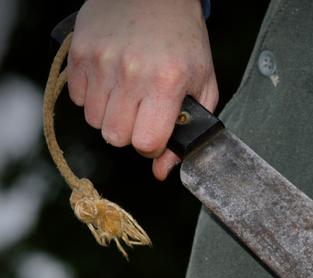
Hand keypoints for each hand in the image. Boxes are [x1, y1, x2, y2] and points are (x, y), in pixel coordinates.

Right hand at [67, 0, 217, 179]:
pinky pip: (79, 100)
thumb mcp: (202, 85)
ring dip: (111, 117)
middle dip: (131, 134)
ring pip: (95, 122)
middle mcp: (131, 73)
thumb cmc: (184, 41)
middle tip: (143, 114)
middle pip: (116, 137)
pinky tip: (111, 82)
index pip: (146, 143)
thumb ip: (188, 131)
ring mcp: (101, 62)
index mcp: (167, 83)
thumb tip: (162, 171)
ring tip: (128, 95)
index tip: (158, 134)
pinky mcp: (80, 53)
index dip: (153, 146)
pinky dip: (94, 99)